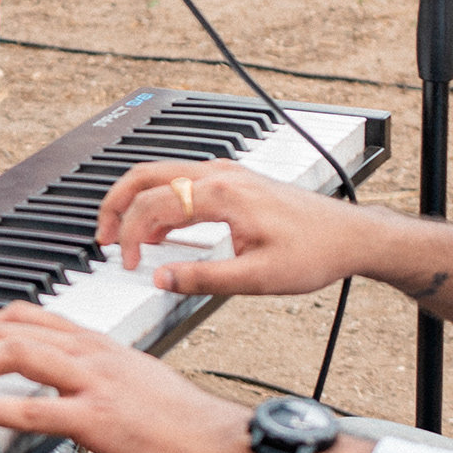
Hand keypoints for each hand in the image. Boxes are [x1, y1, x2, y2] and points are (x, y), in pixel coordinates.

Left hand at [0, 303, 253, 452]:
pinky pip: (36, 408)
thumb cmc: (185, 425)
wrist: (226, 444)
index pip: (24, 316)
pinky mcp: (99, 420)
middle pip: (7, 327)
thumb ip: (91, 382)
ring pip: (14, 352)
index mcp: (96, 344)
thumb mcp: (132, 385)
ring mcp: (94, 383)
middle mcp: (90, 353)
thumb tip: (58, 398)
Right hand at [99, 161, 369, 301]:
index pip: (154, 206)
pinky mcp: (234, 179)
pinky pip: (181, 179)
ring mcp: (226, 173)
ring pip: (162, 172)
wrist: (350, 236)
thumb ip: (204, 278)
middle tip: (102, 236)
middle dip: (116, 204)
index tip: (127, 264)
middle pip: (146, 175)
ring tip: (123, 232)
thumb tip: (162, 280)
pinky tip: (161, 226)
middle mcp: (219, 175)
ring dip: (136, 198)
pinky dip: (159, 197)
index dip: (130, 236)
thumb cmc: (313, 253)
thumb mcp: (257, 278)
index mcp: (221, 194)